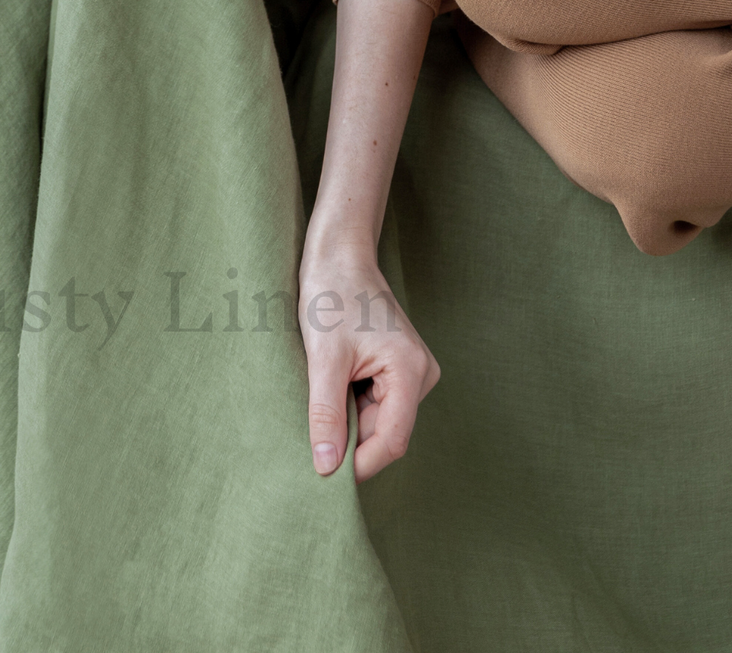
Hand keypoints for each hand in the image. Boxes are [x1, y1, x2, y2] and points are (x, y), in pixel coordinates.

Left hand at [299, 234, 439, 482]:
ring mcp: (410, 372)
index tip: (324, 477)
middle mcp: (420, 374)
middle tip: (311, 445)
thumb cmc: (331, 295)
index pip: (392, 441)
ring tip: (318, 406)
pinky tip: (329, 393)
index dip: (360, 464)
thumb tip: (326, 469)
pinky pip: (375, 404)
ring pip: (378, 420)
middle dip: (351, 442)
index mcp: (411, 371)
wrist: (338, 254)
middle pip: (386, 432)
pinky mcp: (396, 368)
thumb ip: (326, 415)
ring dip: (348, 423)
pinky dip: (350, 407)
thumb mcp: (324, 358)